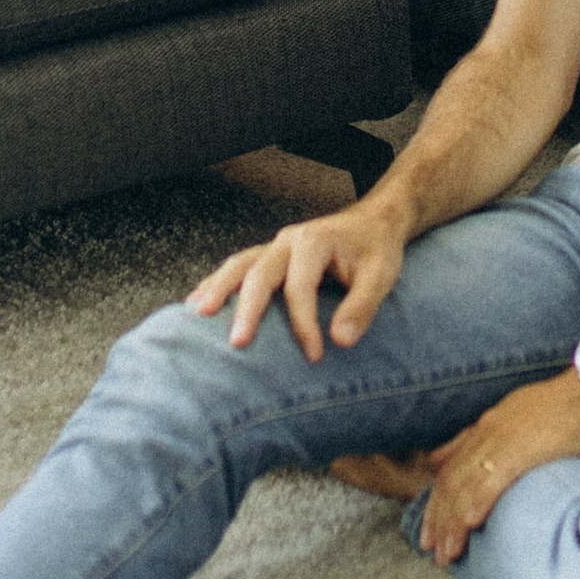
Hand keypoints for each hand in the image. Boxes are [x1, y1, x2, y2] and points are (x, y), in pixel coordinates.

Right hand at [189, 197, 411, 359]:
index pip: (300, 287)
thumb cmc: (376, 249)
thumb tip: (340, 342)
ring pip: (239, 265)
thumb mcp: (381, 275)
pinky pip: (238, 268)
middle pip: (259, 273)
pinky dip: (217, 283)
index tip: (314, 356)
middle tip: (237, 343)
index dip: (304, 324)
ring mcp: (275, 246)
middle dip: (247, 309)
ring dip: (218, 289)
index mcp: (313, 242)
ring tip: (198, 315)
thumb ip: (362, 306)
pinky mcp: (269, 255)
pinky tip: (199, 302)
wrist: (374, 221)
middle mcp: (288, 241)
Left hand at [416, 370, 579, 562]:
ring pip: (467, 485)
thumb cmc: (574, 402)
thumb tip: (471, 457)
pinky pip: (497, 478)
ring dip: (453, 523)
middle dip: (438, 519)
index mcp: (491, 424)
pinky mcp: (528, 446)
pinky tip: (470, 524)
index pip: (450, 469)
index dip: (437, 502)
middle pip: (451, 481)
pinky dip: (479, 502)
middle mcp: (491, 430)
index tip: (430, 531)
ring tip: (447, 553)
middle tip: (430, 550)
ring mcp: (507, 438)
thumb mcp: (525, 416)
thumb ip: (496, 437)